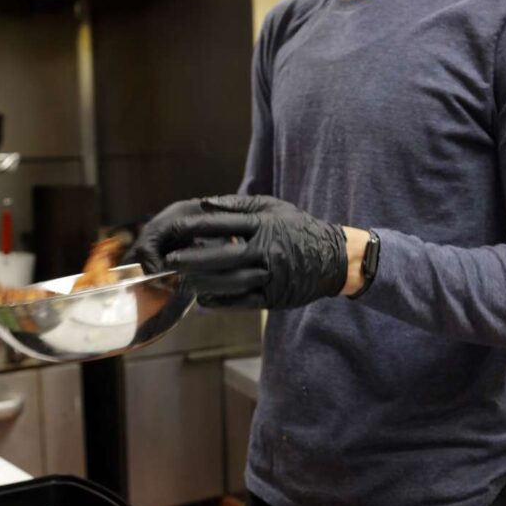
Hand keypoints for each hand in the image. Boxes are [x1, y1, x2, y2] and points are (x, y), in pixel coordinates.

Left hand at [134, 195, 346, 309]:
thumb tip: (205, 203)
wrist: (334, 258)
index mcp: (265, 224)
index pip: (224, 224)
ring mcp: (272, 275)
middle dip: (194, 259)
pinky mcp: (275, 297)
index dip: (197, 227)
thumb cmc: (298, 229)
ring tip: (182, 281)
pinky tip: (203, 299)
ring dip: (204, 282)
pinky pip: (244, 301)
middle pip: (224, 255)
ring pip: (231, 281)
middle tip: (170, 261)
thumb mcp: (274, 207)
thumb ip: (239, 204)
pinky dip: (222, 302)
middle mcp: (267, 250)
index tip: (175, 229)